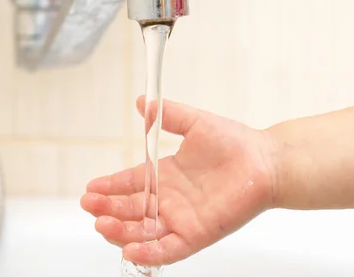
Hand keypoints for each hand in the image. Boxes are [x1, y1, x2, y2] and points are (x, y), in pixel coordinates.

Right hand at [81, 97, 277, 265]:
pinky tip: (128, 249)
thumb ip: (167, 115)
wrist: (265, 160)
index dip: (109, 186)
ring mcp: (182, 219)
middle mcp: (170, 199)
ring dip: (120, 230)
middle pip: (131, 209)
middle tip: (89, 204)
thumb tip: (141, 100)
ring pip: (143, 232)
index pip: (130, 183)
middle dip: (107, 208)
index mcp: (167, 175)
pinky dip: (148, 252)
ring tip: (101, 223)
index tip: (90, 187)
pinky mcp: (197, 234)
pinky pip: (168, 249)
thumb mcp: (195, 123)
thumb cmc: (235, 142)